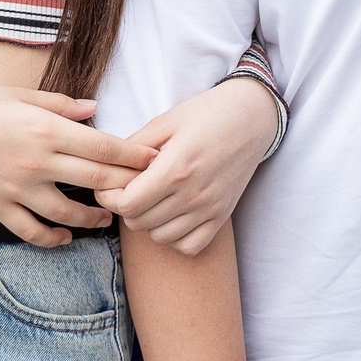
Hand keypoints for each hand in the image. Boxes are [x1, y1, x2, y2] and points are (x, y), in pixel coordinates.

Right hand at [0, 85, 156, 247]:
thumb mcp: (21, 94)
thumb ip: (61, 104)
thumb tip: (94, 108)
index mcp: (47, 130)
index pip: (103, 147)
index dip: (133, 156)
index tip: (154, 160)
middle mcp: (38, 162)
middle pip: (96, 180)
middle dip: (127, 186)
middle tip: (147, 191)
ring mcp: (18, 189)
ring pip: (67, 213)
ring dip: (94, 219)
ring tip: (109, 219)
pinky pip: (31, 231)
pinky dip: (52, 239)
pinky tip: (65, 238)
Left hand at [98, 77, 280, 255]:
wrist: (251, 118)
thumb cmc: (207, 113)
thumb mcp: (166, 120)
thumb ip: (135, 145)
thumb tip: (110, 165)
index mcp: (175, 167)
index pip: (128, 204)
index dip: (110, 197)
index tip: (109, 185)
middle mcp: (193, 194)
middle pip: (139, 222)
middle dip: (126, 207)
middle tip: (131, 188)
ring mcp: (209, 209)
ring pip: (160, 237)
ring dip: (149, 222)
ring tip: (152, 199)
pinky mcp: (221, 216)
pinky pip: (189, 246)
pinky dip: (175, 237)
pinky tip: (172, 215)